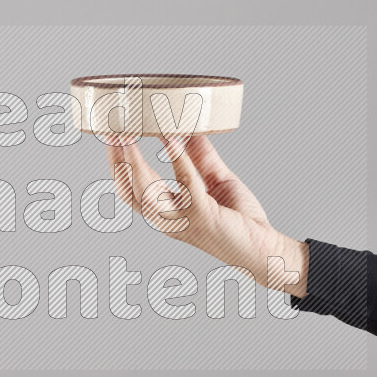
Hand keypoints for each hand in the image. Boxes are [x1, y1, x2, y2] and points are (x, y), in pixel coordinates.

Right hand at [106, 135, 308, 296]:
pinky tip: (172, 140)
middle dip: (116, 161)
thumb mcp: (216, 180)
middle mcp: (167, 219)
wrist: (265, 248)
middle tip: (111, 131)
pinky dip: (177, 160)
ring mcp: (182, 220)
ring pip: (146, 192)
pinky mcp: (203, 216)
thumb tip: (188, 128)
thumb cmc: (240, 220)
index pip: (130, 189)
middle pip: (129, 190)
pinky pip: (186, 185)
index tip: (111, 136)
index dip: (117, 164)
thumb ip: (199, 157)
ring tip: (128, 136)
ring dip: (134, 163)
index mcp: (165, 211)